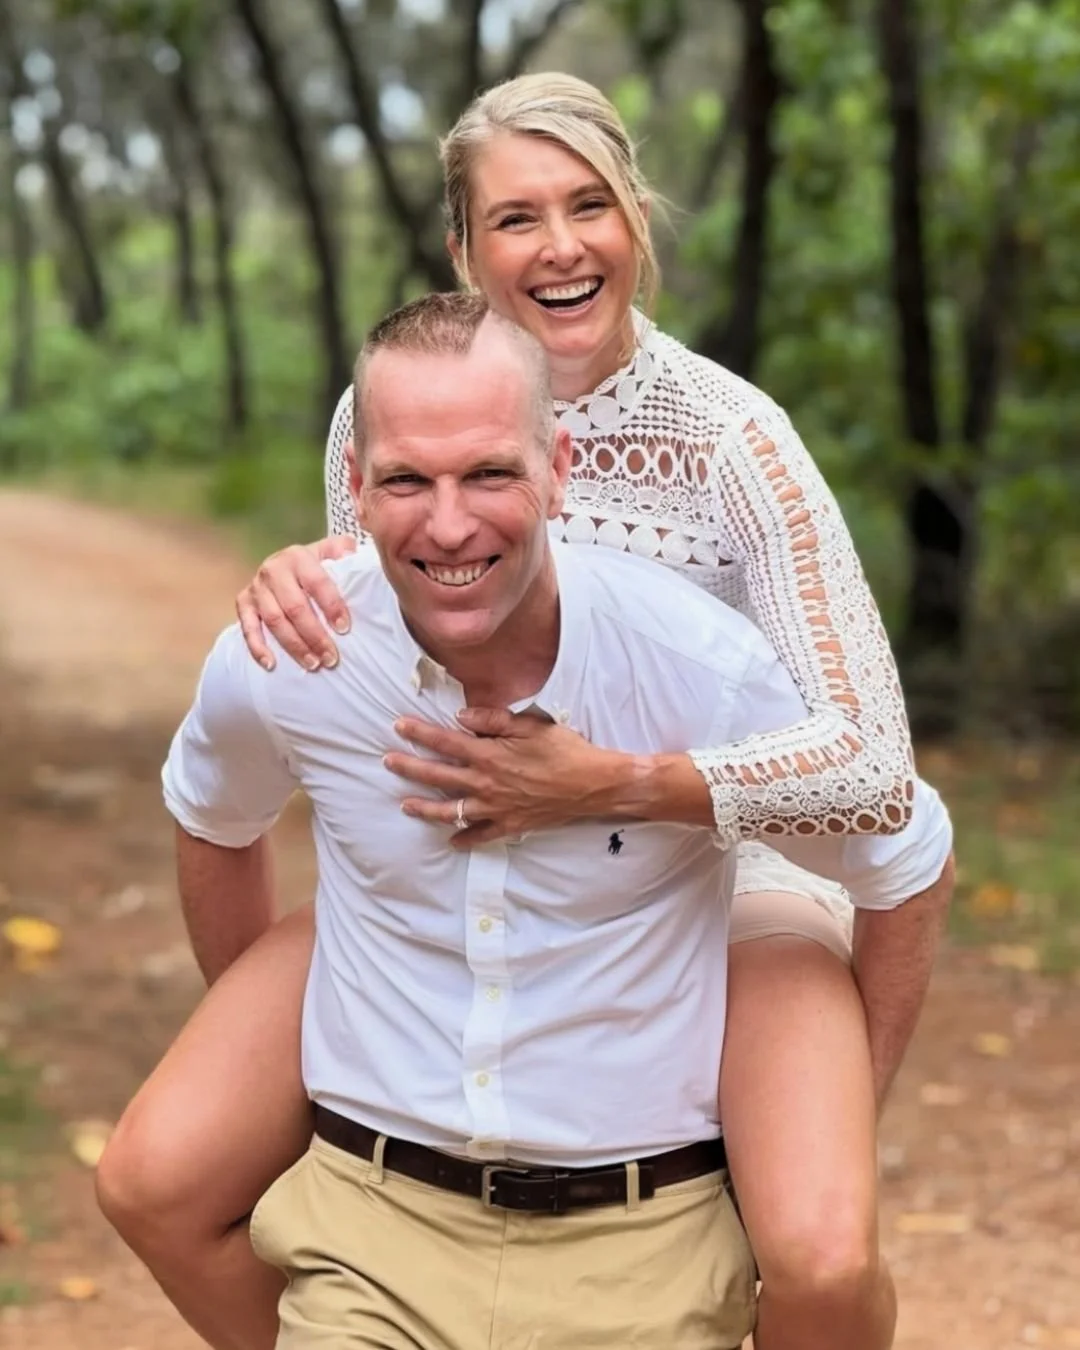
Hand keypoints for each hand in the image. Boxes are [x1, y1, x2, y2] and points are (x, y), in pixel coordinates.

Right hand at [236, 536, 355, 671]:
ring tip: (313, 664)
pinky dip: (258, 647)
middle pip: (295, 607)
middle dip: (314, 635)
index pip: (317, 583)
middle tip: (331, 657)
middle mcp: (273, 570)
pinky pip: (248, 628)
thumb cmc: (316, 564)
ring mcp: (257, 587)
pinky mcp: (244, 602)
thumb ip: (346, 552)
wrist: (284, 562)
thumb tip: (357, 561)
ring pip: (274, 620)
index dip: (331, 606)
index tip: (344, 628)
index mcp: (298, 556)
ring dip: (294, 645)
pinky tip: (271, 664)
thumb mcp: (332, 551)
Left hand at [385, 708, 626, 846]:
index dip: (419, 733)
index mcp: (489, 754)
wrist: (592, 785)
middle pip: (438, 776)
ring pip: (451, 811)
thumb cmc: (564, 750)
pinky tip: (451, 841)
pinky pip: (481, 836)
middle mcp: (486, 783)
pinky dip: (465, 840)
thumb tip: (461, 716)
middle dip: (410, 768)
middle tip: (388, 762)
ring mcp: (496, 808)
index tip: (398, 726)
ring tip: (406, 805)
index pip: (445, 742)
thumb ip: (493, 719)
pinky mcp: (510, 825)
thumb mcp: (531, 724)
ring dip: (425, 808)